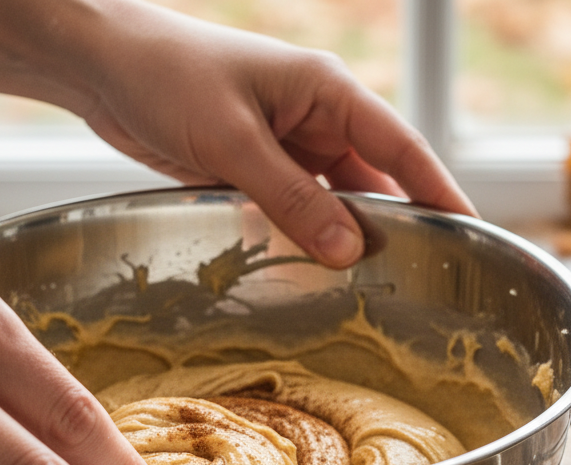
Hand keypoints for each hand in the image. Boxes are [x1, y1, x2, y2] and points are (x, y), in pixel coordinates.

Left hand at [72, 4, 477, 267]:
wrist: (101, 68)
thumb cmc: (166, 76)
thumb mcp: (233, 140)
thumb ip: (290, 198)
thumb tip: (348, 251)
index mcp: (327, 92)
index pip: (402, 149)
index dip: (440, 192)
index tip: (470, 234)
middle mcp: (315, 120)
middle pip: (374, 184)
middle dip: (391, 230)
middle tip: (412, 283)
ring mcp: (287, 148)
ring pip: (334, 205)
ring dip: (341, 243)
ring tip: (363, 290)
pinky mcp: (257, 171)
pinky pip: (295, 213)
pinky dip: (303, 241)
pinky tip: (307, 275)